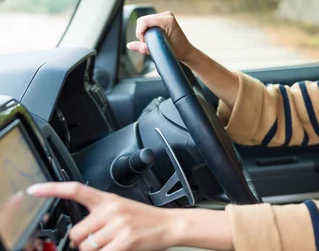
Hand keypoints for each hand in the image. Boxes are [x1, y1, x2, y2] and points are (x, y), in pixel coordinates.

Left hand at [27, 182, 178, 250]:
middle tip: (100, 241)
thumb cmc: (144, 219)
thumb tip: (79, 234)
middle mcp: (111, 209)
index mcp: (107, 199)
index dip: (52, 189)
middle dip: (83, 242)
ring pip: (86, 246)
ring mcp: (118, 224)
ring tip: (112, 244)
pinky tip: (117, 248)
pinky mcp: (124, 239)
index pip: (76, 189)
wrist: (169, 224)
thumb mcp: (121, 208)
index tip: (34, 190)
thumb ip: (99, 215)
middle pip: (77, 233)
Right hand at [126, 11, 195, 63]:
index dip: (140, 31)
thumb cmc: (177, 51)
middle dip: (141, 32)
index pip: (144, 21)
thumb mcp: (158, 50)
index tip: (145, 41)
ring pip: (144, 20)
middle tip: (149, 42)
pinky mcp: (164, 17)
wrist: (186, 51)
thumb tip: (129, 45)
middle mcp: (167, 15)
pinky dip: (147, 28)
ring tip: (152, 40)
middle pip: (143, 20)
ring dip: (144, 30)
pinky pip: (148, 21)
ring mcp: (166, 15)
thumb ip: (143, 48)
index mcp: (167, 20)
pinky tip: (154, 36)